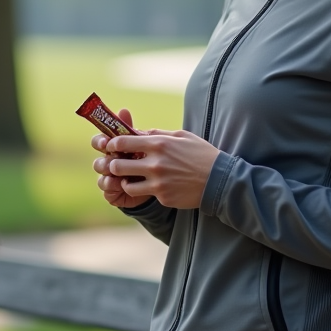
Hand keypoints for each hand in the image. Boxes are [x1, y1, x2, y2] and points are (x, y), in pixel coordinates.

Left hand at [93, 115, 220, 209]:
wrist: (219, 180)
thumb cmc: (201, 154)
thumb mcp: (182, 136)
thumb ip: (157, 134)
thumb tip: (138, 133)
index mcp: (158, 144)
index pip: (122, 143)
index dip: (112, 145)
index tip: (112, 146)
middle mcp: (155, 164)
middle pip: (118, 166)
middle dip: (113, 165)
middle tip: (117, 165)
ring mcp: (158, 183)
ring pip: (127, 185)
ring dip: (126, 182)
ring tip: (132, 179)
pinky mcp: (163, 197)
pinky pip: (146, 194)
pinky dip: (147, 191)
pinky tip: (155, 187)